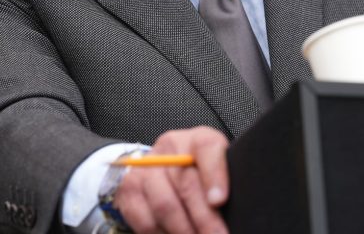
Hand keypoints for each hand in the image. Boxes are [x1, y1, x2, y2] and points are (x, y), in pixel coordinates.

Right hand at [113, 126, 228, 233]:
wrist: (165, 169)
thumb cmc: (200, 174)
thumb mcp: (220, 170)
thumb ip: (227, 182)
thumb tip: (233, 208)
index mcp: (197, 139)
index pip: (206, 147)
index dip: (214, 174)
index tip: (220, 201)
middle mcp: (170, 149)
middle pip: (186, 183)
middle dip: (204, 218)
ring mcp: (146, 168)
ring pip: (164, 205)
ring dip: (183, 231)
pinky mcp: (130, 188)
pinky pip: (145, 219)